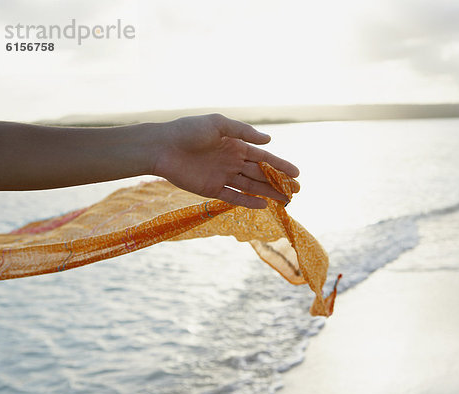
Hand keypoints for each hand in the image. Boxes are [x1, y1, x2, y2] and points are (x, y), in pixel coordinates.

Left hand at [152, 114, 299, 208]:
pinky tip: (263, 206)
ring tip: (286, 201)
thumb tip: (269, 140)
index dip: (280, 165)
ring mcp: (222, 176)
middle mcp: (232, 162)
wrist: (161, 147)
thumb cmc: (188, 130)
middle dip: (279, 182)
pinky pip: (233, 197)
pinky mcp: (211, 189)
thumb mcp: (218, 124)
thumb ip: (243, 132)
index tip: (296, 173)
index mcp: (235, 145)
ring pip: (251, 187)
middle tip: (296, 190)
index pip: (263, 158)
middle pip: (260, 174)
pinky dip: (247, 202)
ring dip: (268, 193)